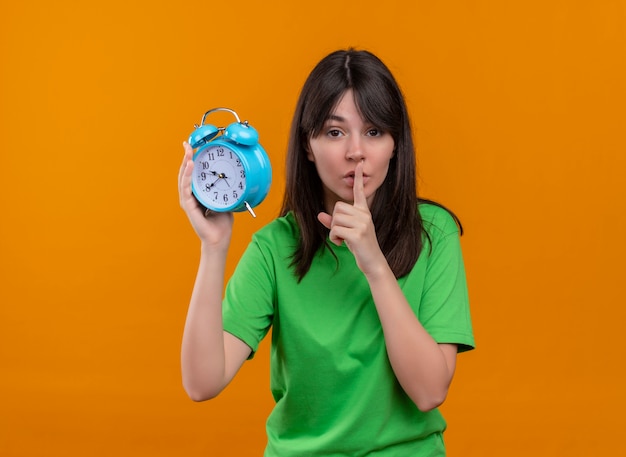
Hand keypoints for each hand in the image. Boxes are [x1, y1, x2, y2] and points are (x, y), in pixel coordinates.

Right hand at [178, 142, 232, 247]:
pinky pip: (186, 188)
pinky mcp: (188, 206)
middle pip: (184, 173)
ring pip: (183, 178)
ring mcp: (187, 201)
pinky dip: (188, 176)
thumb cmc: (221, 222)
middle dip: (186, 157)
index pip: (191, 174)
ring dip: (185, 163)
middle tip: (187, 144)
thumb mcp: (224, 200)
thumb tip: (230, 176)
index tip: (191, 146)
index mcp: (196, 194)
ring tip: (188, 151)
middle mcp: (189, 196)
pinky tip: (191, 165)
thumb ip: (224, 189)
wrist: (220, 238)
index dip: (190, 160)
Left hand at [317, 161, 385, 275]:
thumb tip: (320, 215)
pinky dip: (334, 238)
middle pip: (337, 208)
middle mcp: (365, 215)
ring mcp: (362, 224)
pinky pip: (335, 230)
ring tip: (343, 239)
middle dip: (334, 221)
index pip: (360, 191)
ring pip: (335, 219)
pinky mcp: (357, 234)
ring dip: (334, 231)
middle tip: (342, 233)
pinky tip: (342, 244)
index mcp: (364, 211)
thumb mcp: (347, 232)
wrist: (373, 262)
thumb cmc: (360, 246)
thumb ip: (334, 223)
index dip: (358, 178)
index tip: (359, 164)